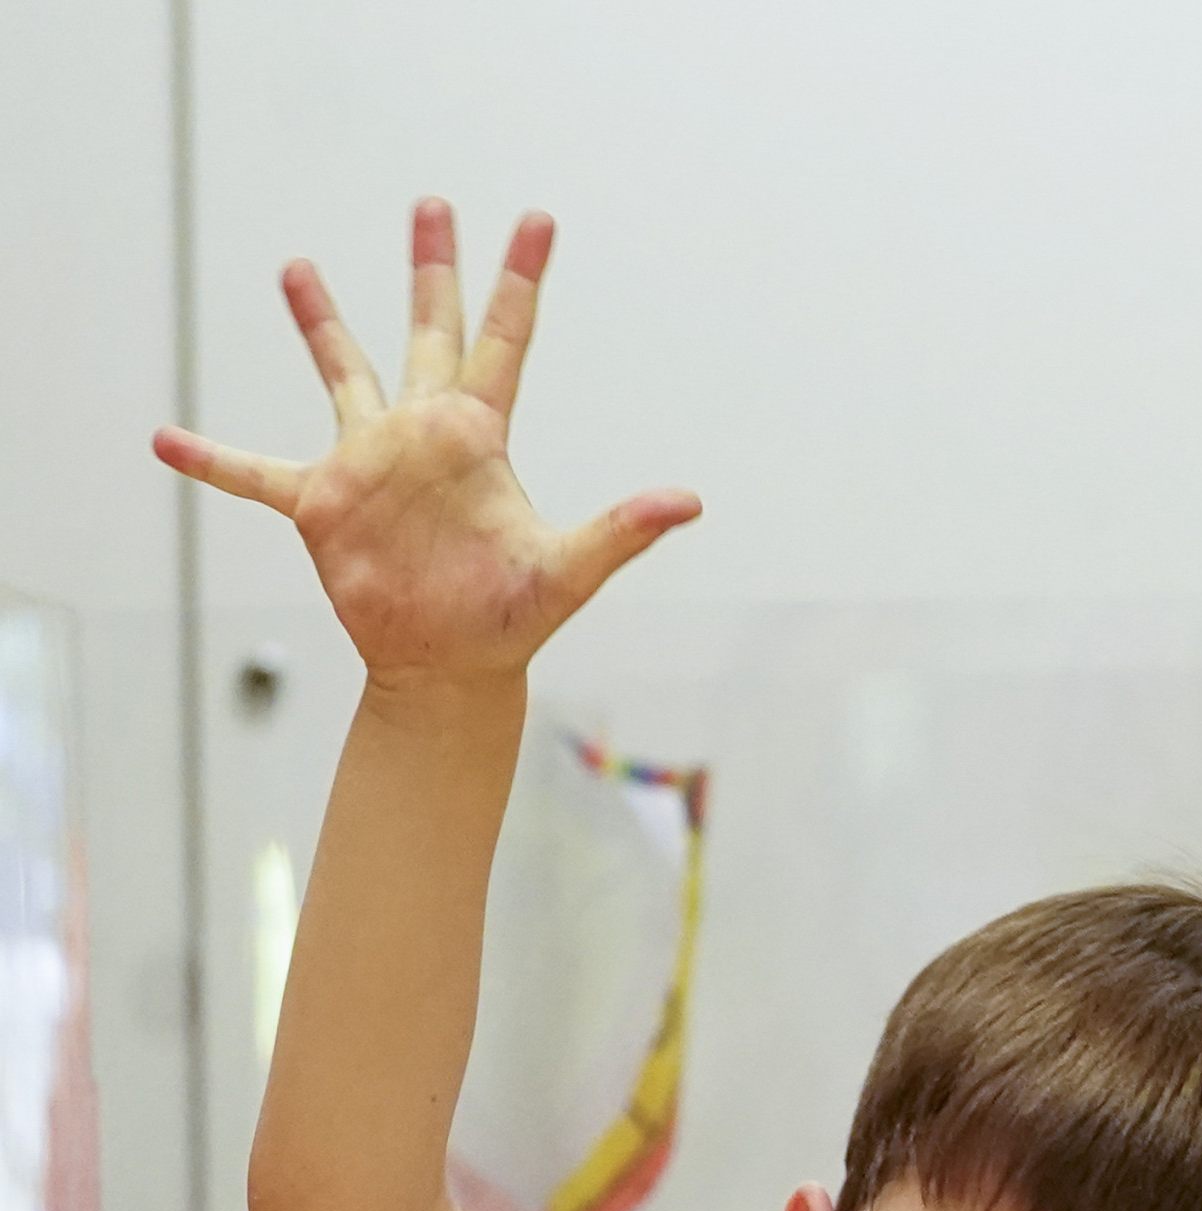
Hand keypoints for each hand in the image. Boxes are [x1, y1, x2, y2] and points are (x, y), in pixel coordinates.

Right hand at [153, 199, 696, 684]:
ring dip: (320, 324)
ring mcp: (368, 463)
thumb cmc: (511, 622)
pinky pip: (251, 473)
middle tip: (431, 201)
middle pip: (427, 329)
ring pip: (342, 374)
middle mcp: (422, 434)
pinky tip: (166, 439)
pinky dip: (210, 460)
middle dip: (430, 267)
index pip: (506, 339)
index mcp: (478, 436)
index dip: (520, 279)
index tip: (538, 218)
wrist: (451, 669)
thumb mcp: (569, 571)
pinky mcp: (319, 504)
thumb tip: (688, 503)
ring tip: (297, 266)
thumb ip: (622, 531)